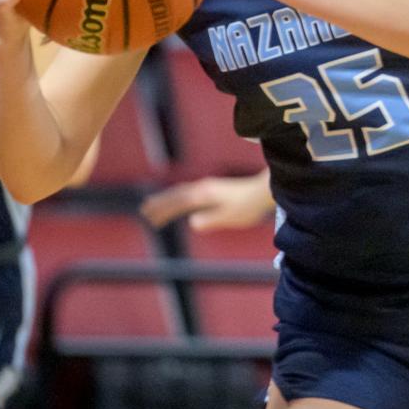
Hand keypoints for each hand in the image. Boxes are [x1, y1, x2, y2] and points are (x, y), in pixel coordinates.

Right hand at [141, 173, 273, 230]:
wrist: (263, 190)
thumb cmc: (248, 206)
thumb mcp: (230, 216)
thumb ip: (211, 219)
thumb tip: (192, 222)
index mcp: (205, 194)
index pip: (178, 201)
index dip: (163, 209)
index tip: (150, 217)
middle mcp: (204, 187)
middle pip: (176, 194)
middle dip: (161, 202)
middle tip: (144, 210)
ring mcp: (208, 187)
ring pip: (182, 192)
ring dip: (168, 200)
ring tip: (156, 206)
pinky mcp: (214, 189)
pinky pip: (190, 194)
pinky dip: (179, 199)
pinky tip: (178, 205)